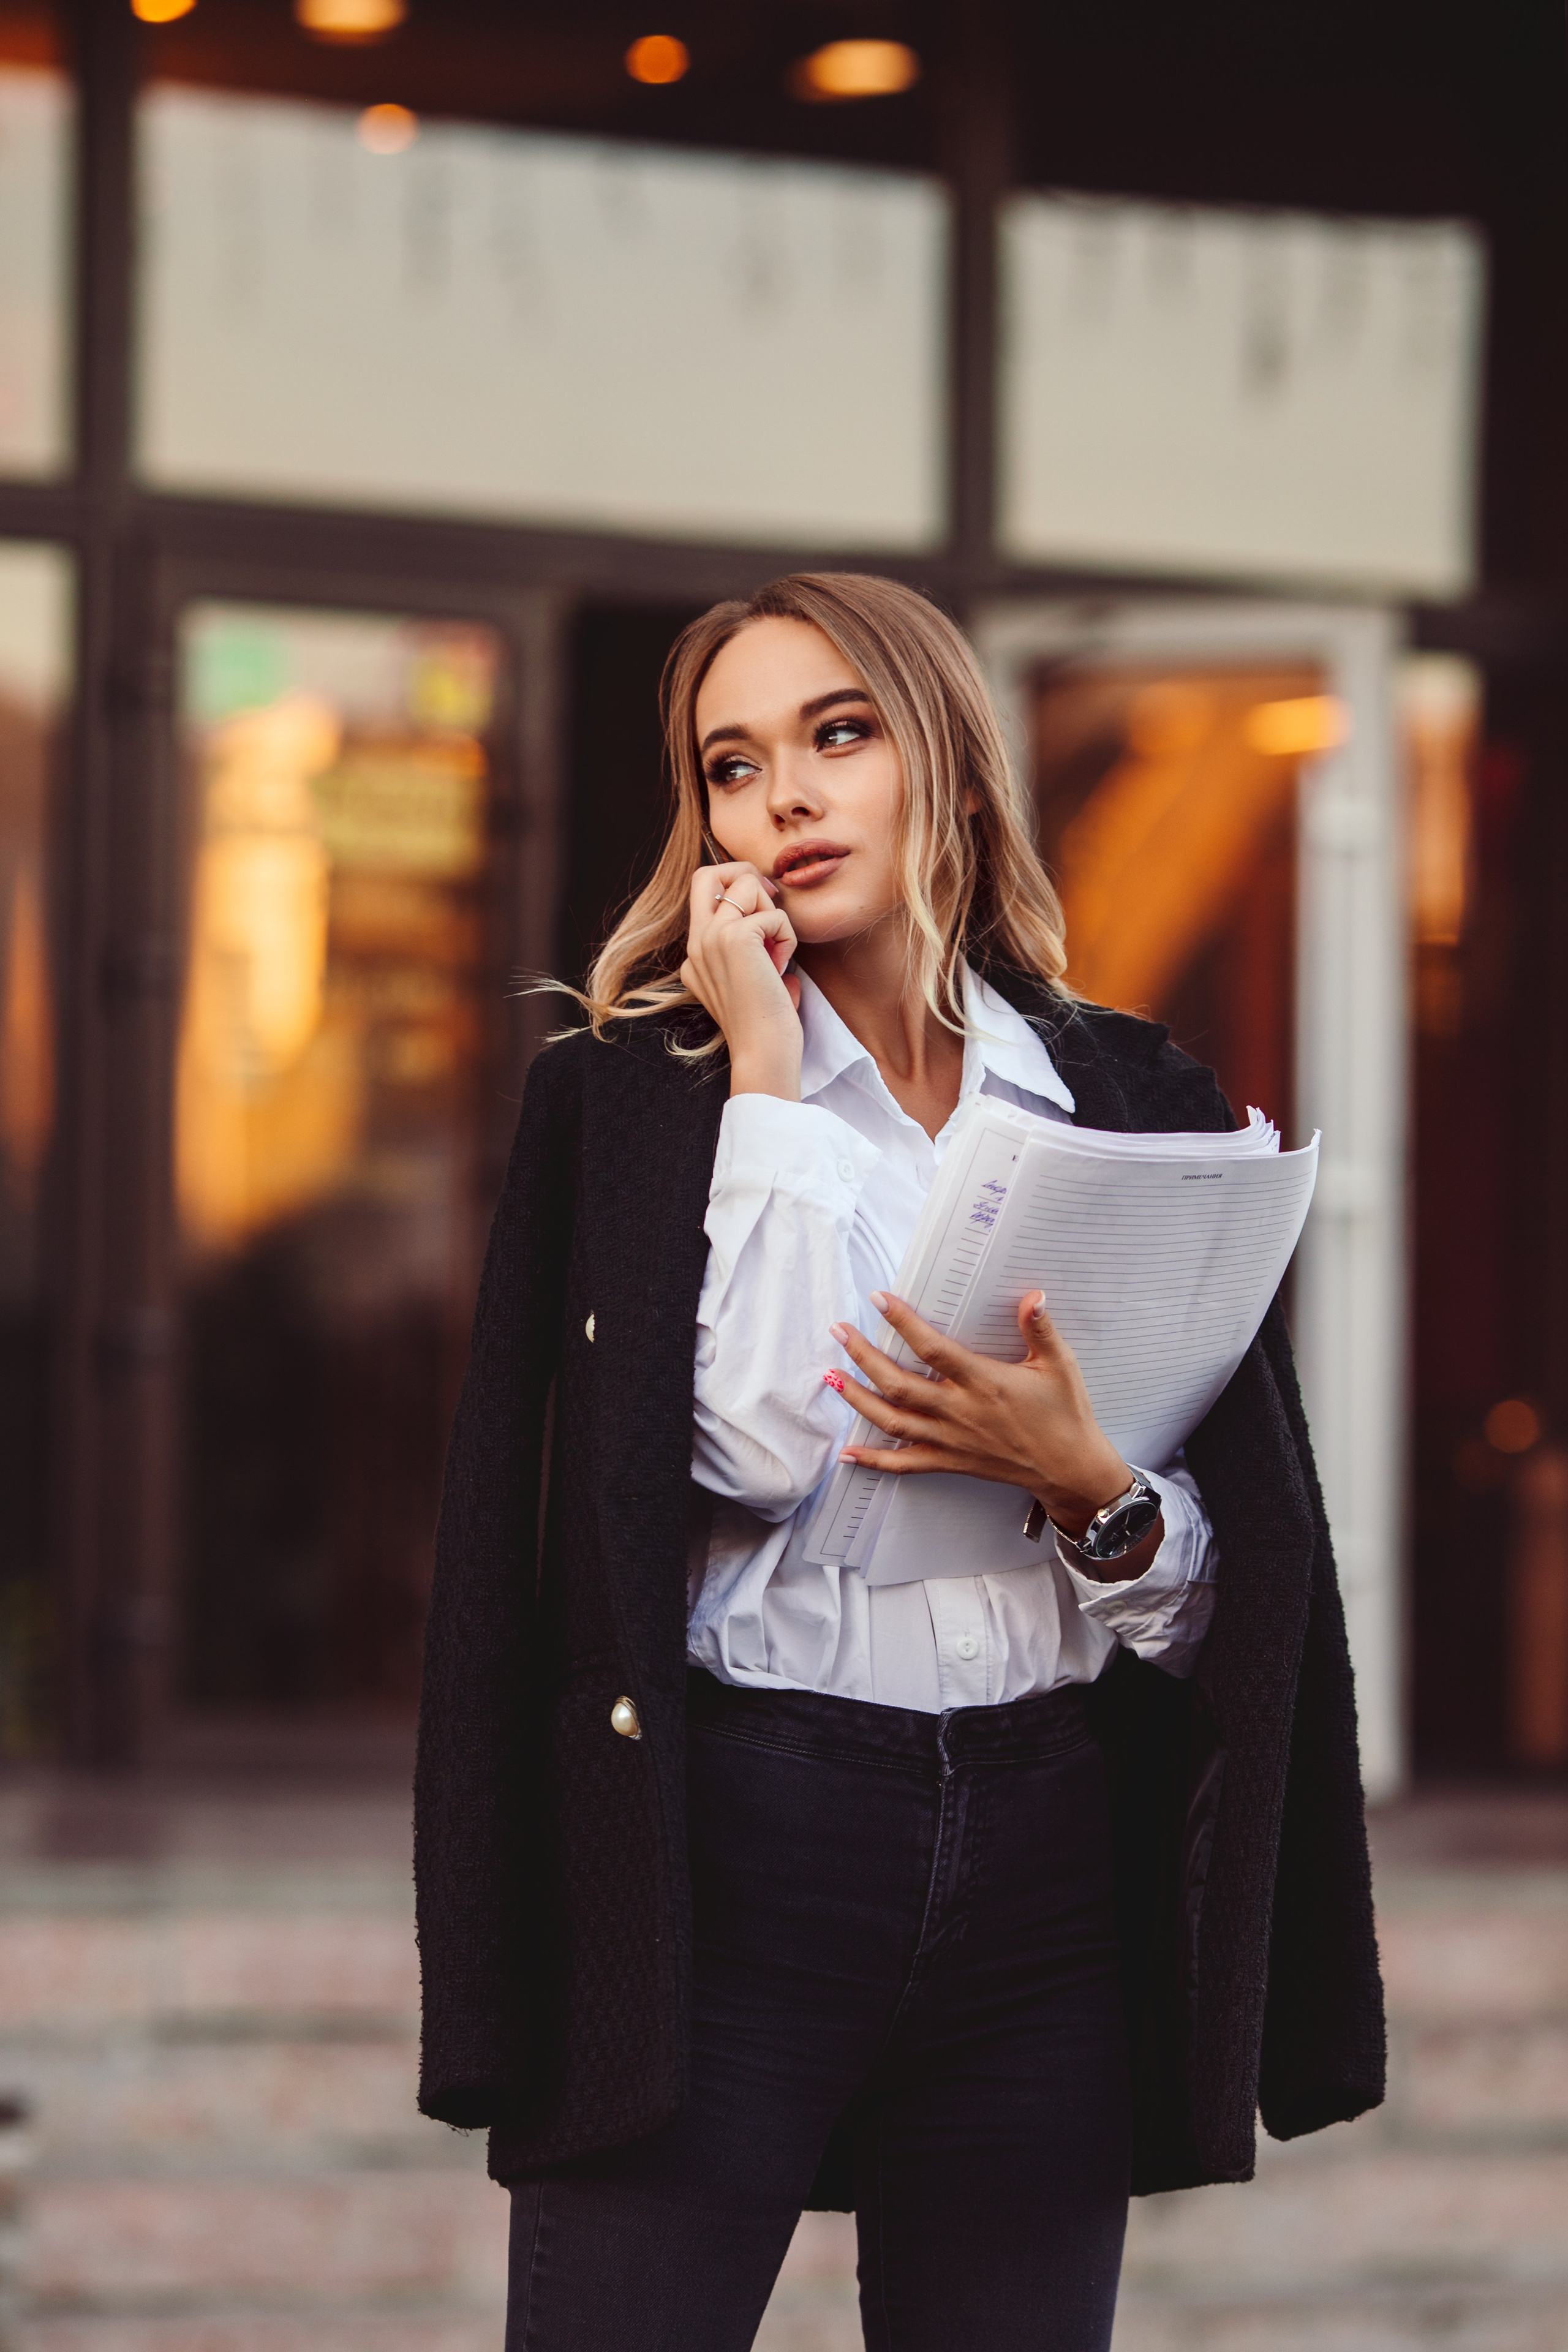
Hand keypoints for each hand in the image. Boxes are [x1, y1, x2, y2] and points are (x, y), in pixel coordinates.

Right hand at [680, 864, 802, 1100]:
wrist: (763, 1052)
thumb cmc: (765, 1023)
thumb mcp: (750, 980)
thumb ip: (750, 951)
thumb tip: (774, 922)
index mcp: (694, 954)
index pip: (705, 895)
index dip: (739, 893)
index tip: (765, 915)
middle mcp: (696, 942)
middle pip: (707, 874)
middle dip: (744, 876)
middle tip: (770, 904)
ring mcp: (711, 938)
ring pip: (746, 885)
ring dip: (773, 913)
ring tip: (776, 954)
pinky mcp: (735, 938)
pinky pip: (773, 913)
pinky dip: (787, 936)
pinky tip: (782, 968)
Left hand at [828, 1289, 1151, 1551]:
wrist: (1069, 1469)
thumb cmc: (1065, 1414)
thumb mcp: (1060, 1365)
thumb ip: (1040, 1329)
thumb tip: (1034, 1295)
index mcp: (985, 1383)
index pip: (933, 1349)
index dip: (903, 1323)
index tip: (878, 1299)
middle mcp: (960, 1412)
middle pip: (899, 1385)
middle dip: (863, 1357)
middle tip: (839, 1331)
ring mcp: (951, 1440)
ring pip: (892, 1421)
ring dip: (857, 1399)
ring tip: (830, 1377)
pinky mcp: (950, 1462)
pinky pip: (904, 1464)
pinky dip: (873, 1461)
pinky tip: (847, 1453)